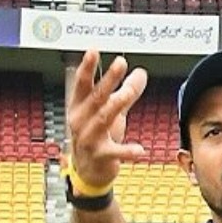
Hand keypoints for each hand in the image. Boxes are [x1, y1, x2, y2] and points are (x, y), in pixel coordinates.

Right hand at [66, 49, 147, 191]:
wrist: (88, 171)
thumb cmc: (99, 137)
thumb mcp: (112, 113)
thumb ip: (125, 92)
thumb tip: (141, 72)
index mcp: (80, 107)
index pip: (83, 84)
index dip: (87, 67)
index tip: (94, 50)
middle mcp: (81, 120)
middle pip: (96, 97)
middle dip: (107, 79)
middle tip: (120, 63)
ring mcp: (89, 138)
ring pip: (103, 118)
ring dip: (116, 104)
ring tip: (129, 92)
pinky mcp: (101, 156)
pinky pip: (115, 152)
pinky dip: (127, 151)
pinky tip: (140, 150)